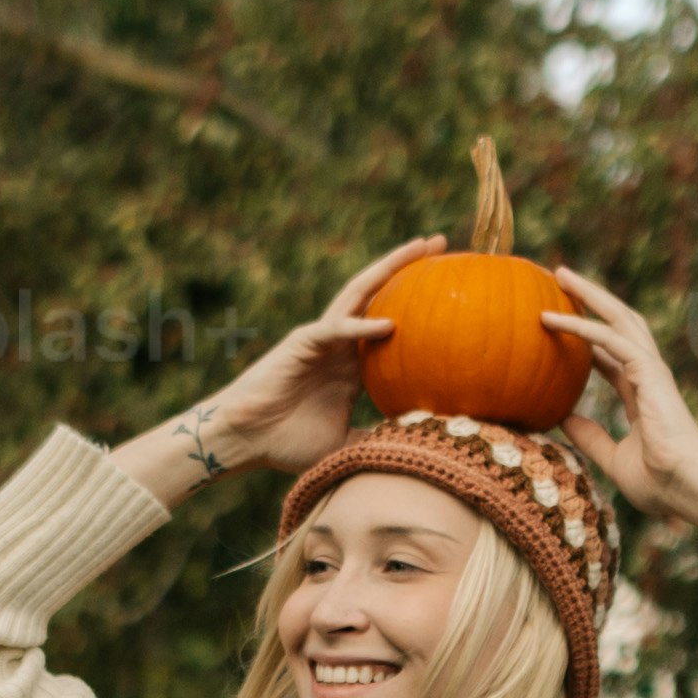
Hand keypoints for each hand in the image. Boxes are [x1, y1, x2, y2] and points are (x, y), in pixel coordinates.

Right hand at [125, 241, 439, 497]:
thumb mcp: (347, 443)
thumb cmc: (288, 444)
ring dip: (389, 270)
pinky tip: (389, 324)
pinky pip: (335, 330)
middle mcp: (341, 342)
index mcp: (352, 363)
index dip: (418, 303)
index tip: (452, 291)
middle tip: (444, 244)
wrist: (245, 440)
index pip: (391, 322)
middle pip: (379, 294)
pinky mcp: (301, 343)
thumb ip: (377, 440)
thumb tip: (416, 452)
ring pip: (359, 295)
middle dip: (409, 267)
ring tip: (422, 248)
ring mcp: (321, 338)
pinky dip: (360, 326)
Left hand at [544, 277, 697, 542]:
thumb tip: (562, 420)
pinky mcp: (650, 372)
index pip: (612, 355)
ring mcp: (651, 371)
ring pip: (618, 318)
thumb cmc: (661, 483)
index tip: (560, 324)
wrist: (688, 487)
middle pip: (618, 324)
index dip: (588, 338)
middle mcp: (648, 376)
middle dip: (592, 300)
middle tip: (560, 280)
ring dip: (589, 295)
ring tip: (560, 275)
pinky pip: (611, 340)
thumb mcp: (613, 458)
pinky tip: (555, 318)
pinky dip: (583, 326)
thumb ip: (590, 437)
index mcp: (643, 395)